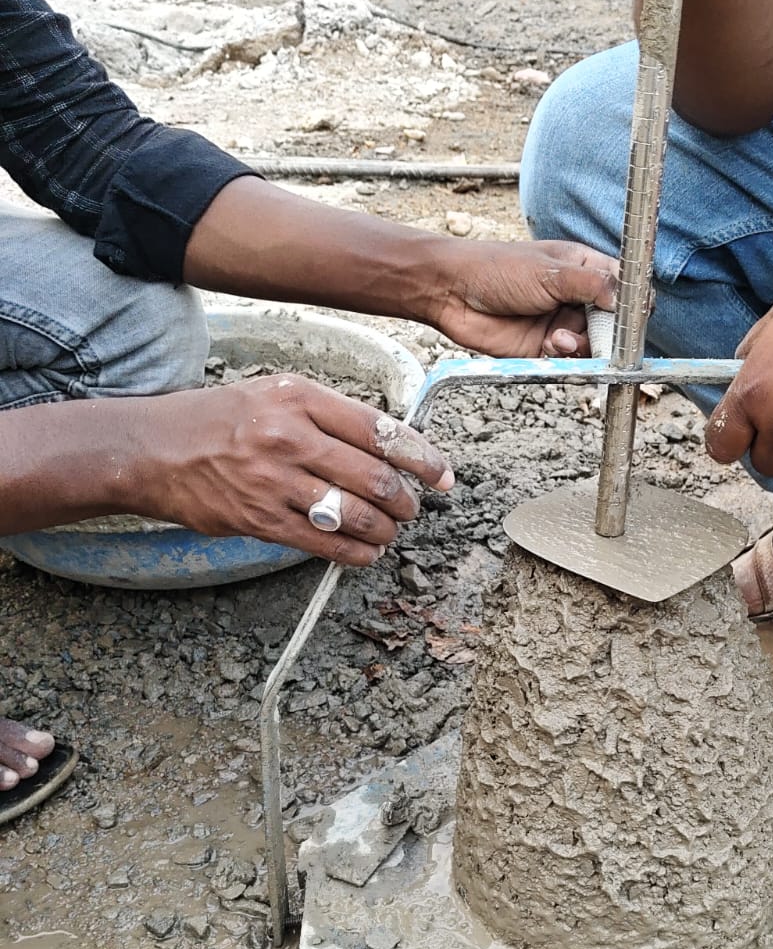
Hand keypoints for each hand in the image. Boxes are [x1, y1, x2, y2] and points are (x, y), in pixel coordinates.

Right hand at [136, 375, 453, 565]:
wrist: (153, 450)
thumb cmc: (220, 420)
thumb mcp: (275, 395)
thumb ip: (329, 416)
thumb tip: (388, 445)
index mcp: (299, 398)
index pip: (379, 430)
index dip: (421, 458)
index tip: (442, 474)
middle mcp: (289, 437)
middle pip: (375, 477)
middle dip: (406, 501)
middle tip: (412, 508)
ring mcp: (275, 481)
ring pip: (355, 514)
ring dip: (385, 530)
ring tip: (390, 531)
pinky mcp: (262, 520)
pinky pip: (325, 544)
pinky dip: (356, 553)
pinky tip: (366, 552)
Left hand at [431, 239, 617, 356]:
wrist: (453, 292)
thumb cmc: (497, 269)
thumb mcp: (550, 272)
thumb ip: (592, 285)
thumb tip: (628, 298)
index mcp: (582, 268)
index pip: (623, 286)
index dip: (632, 302)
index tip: (632, 318)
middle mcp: (576, 296)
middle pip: (612, 322)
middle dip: (609, 333)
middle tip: (603, 339)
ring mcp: (561, 323)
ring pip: (592, 345)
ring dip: (582, 346)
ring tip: (559, 339)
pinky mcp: (544, 348)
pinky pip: (569, 361)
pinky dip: (565, 357)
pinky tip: (550, 346)